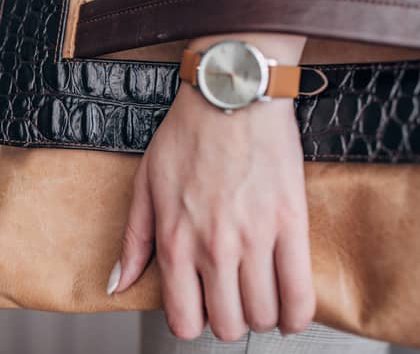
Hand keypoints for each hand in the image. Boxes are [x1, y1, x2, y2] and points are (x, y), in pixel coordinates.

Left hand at [108, 64, 314, 339]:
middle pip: (229, 325)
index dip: (194, 323)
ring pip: (263, 315)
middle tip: (233, 300)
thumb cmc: (188, 133)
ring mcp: (255, 239)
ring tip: (262, 296)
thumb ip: (133, 241)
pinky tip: (292, 308)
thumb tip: (119, 285)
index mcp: (175, 242)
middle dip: (230, 321)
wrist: (231, 94)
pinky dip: (297, 313)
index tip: (202, 310)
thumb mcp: (145, 184)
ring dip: (263, 316)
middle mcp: (214, 249)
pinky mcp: (291, 224)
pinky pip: (300, 293)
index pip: (185, 321)